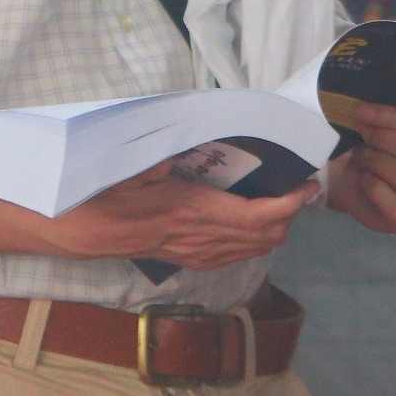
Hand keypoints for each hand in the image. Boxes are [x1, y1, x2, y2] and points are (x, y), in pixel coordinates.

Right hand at [49, 164, 320, 270]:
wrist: (87, 231)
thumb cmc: (111, 193)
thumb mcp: (138, 164)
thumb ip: (166, 152)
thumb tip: (191, 134)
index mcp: (197, 210)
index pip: (260, 216)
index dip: (291, 203)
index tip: (308, 185)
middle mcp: (204, 239)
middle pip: (267, 236)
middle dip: (290, 215)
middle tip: (298, 188)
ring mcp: (198, 255)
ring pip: (254, 250)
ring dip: (275, 229)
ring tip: (282, 203)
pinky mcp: (191, 261)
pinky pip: (235, 257)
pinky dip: (254, 241)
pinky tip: (251, 224)